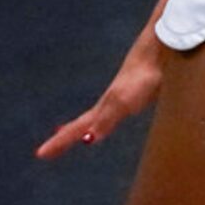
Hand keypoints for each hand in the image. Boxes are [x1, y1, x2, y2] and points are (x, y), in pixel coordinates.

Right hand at [34, 28, 163, 159]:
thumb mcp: (122, 101)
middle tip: (48, 150)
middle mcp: (111, 102)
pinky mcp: (143, 94)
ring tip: (80, 136)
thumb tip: (86, 140)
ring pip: (101, 117)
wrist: (164, 49)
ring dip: (87, 128)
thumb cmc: (143, 76)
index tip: (40, 154)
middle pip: (85, 123)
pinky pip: (118, 114)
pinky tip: (116, 118)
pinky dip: (107, 121)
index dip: (60, 141)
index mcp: (105, 106)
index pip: (77, 128)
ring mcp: (126, 97)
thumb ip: (106, 119)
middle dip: (67, 136)